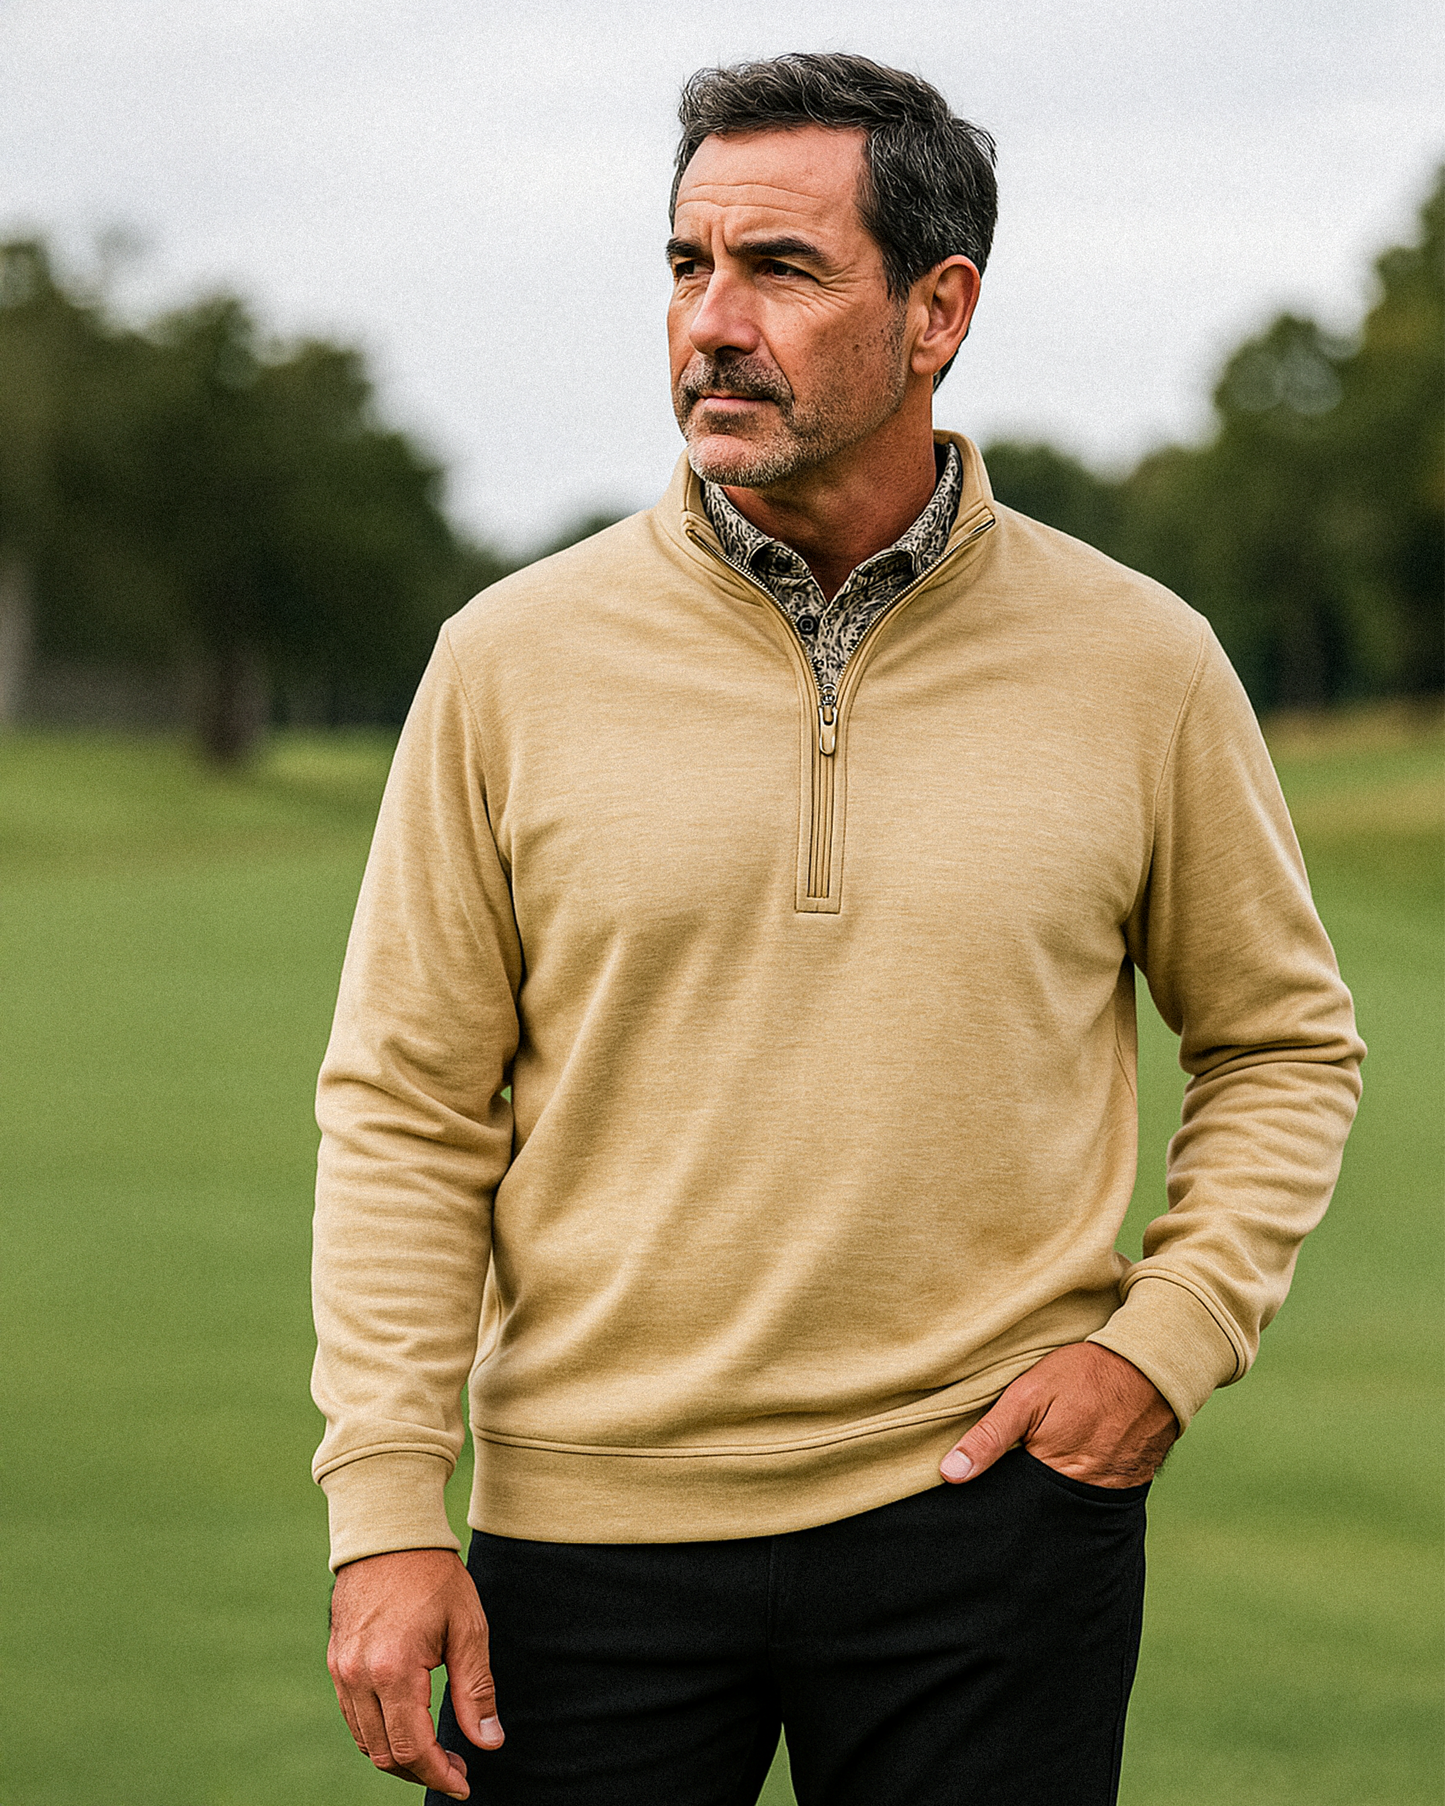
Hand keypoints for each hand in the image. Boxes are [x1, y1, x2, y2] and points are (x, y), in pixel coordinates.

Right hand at [327, 1547, 502, 1798]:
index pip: (413, 1749)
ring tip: (435, 1752)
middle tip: (456, 1768)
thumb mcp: (468, 1628)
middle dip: (421, 1771)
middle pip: (385, 1754)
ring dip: (398, 1757)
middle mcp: (359, 1677)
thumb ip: (476, 1690)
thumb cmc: (434, 1576)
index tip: (464, 1783)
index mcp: (394, 1670)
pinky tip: (408, 1724)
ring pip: (365, 1741)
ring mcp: (342, 1671)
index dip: (440, 1774)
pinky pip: (354, 1717)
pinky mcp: (336, 1663)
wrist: (389, 1534)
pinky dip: (379, 1733)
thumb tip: (488, 1743)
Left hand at [939, 1342, 1177, 1487]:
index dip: (994, 1492)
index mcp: (1049, 1472)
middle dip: (1022, 1496)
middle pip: (1036, 1509)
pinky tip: (1072, 1464)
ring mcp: (1106, 1493)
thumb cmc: (1085, 1375)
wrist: (1152, 1368)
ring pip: (1064, 1505)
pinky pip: (1092, 1498)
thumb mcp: (1028, 1394)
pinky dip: (1078, 1486)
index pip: (1010, 1501)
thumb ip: (989, 1436)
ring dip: (1051, 1492)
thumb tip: (950, 1474)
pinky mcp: (1125, 1486)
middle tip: (1018, 1468)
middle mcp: (1079, 1494)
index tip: (976, 1485)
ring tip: (1045, 1463)